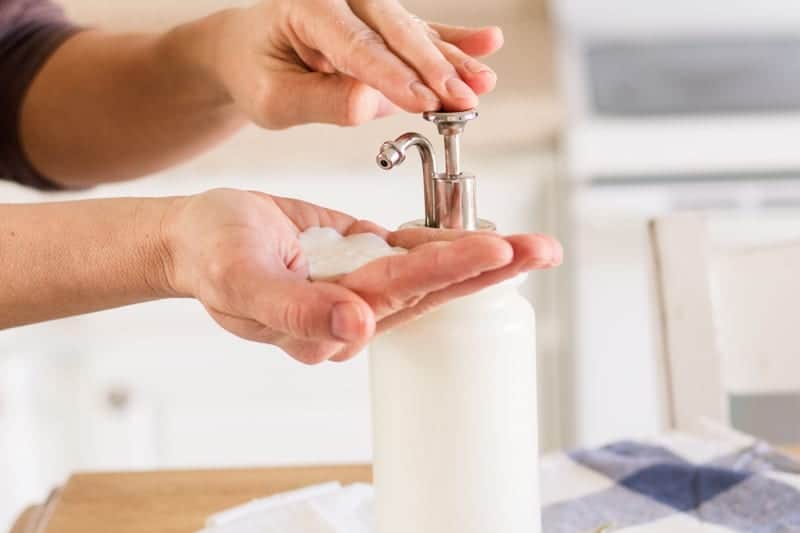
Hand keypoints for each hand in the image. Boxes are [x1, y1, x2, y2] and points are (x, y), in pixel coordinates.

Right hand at [162, 189, 560, 363]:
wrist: (198, 236)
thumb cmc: (211, 257)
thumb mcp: (242, 282)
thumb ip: (297, 310)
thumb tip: (355, 331)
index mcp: (329, 322)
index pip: (399, 294)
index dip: (447, 271)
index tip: (494, 251)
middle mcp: (354, 308)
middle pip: (431, 288)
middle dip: (489, 270)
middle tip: (542, 251)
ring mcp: (360, 284)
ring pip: (430, 270)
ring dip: (480, 256)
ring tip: (530, 245)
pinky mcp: (361, 258)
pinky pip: (410, 251)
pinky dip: (447, 242)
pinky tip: (483, 238)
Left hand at [204, 0, 502, 127]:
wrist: (250, 52)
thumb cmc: (257, 72)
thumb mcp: (273, 99)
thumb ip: (319, 101)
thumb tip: (368, 105)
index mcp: (307, 5)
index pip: (357, 45)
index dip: (393, 76)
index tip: (423, 101)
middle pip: (395, 32)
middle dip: (433, 68)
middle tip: (463, 98)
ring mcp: (365, 6)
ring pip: (414, 33)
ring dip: (451, 61)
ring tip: (482, 83)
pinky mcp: (381, 24)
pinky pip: (422, 31)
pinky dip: (454, 41)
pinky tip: (487, 42)